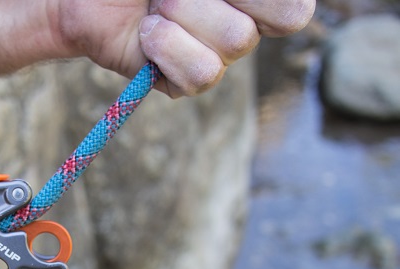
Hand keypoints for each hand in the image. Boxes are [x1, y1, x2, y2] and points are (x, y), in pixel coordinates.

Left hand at [52, 0, 315, 96]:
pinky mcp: (187, 83)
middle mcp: (246, 22)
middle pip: (283, 17)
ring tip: (155, 8)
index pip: (297, 6)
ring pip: (237, 42)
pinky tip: (148, 36)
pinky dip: (166, 47)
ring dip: (183, 12)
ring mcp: (219, 56)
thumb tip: (231, 4)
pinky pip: (202, 74)